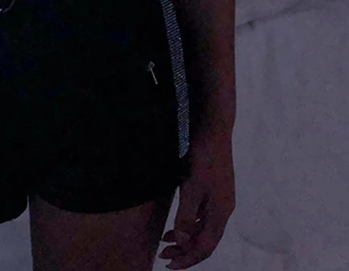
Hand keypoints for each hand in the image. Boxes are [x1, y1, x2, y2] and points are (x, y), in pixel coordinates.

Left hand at [158, 129, 235, 268]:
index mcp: (221, 212)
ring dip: (186, 238)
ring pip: (204, 229)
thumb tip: (184, 243)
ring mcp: (220, 199)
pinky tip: (177, 223)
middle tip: (164, 256)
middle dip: (186, 252)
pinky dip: (189, 223)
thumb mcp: (191, 186)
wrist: (214, 130)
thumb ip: (187, 215)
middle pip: (206, 241)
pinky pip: (202, 216)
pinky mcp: (215, 190)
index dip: (188, 259)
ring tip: (166, 241)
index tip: (169, 265)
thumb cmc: (204, 156)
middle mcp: (223, 209)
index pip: (206, 247)